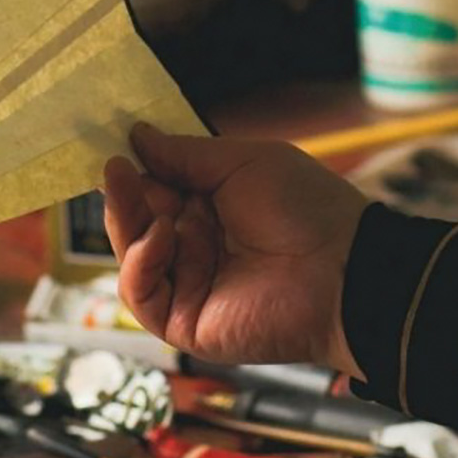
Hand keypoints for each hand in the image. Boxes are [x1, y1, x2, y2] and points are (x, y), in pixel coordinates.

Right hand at [103, 125, 369, 375]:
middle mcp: (197, 244)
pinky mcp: (186, 321)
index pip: (157, 188)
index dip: (135, 170)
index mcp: (212, 206)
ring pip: (132, 257)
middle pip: (137, 222)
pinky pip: (142, 296)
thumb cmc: (306, 206)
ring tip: (129, 189)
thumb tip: (137, 135)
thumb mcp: (244, 163)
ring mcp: (190, 284)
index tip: (116, 147)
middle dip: (123, 194)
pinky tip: (159, 235)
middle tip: (114, 167)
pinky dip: (140, 264)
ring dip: (125, 223)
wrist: (343, 267)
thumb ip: (187, 155)